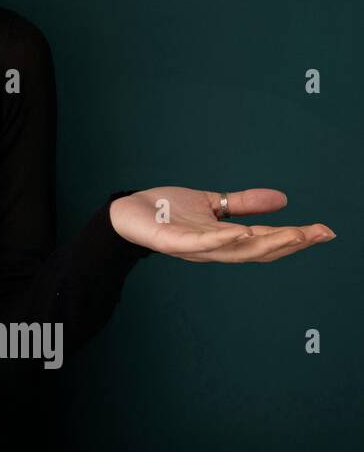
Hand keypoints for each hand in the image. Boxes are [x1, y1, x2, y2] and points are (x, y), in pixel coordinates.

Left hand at [109, 186, 334, 261]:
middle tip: (319, 234)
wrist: (126, 212)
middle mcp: (213, 249)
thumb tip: (284, 200)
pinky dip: (221, 240)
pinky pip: (199, 244)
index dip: (295, 239)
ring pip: (235, 250)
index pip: (265, 242)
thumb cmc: (165, 211)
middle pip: (258, 251)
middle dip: (290, 243)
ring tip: (294, 234)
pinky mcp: (172, 242)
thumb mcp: (212, 203)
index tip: (324, 232)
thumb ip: (244, 204)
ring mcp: (193, 247)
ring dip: (265, 243)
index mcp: (224, 240)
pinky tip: (241, 234)